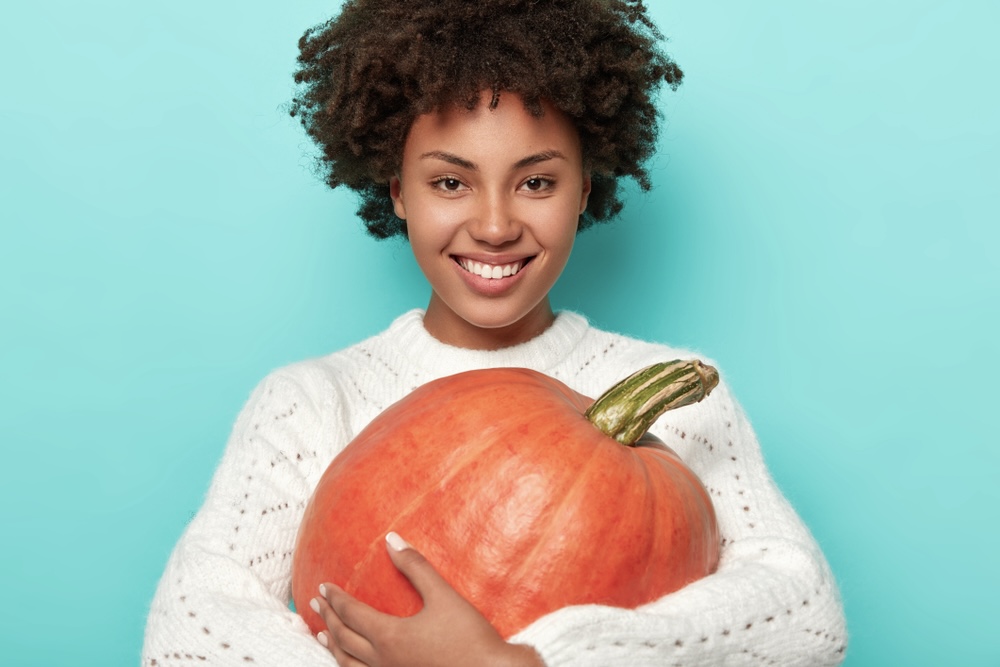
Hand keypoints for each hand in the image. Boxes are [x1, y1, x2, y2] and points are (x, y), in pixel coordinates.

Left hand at [310, 532, 544, 666]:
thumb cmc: (469, 637)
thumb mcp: (444, 596)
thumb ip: (415, 567)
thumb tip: (392, 540)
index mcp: (389, 636)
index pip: (351, 613)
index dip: (335, 598)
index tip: (323, 586)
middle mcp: (382, 660)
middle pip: (344, 637)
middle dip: (327, 618)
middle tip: (315, 602)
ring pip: (348, 663)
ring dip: (333, 645)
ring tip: (322, 635)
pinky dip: (349, 666)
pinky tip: (352, 662)